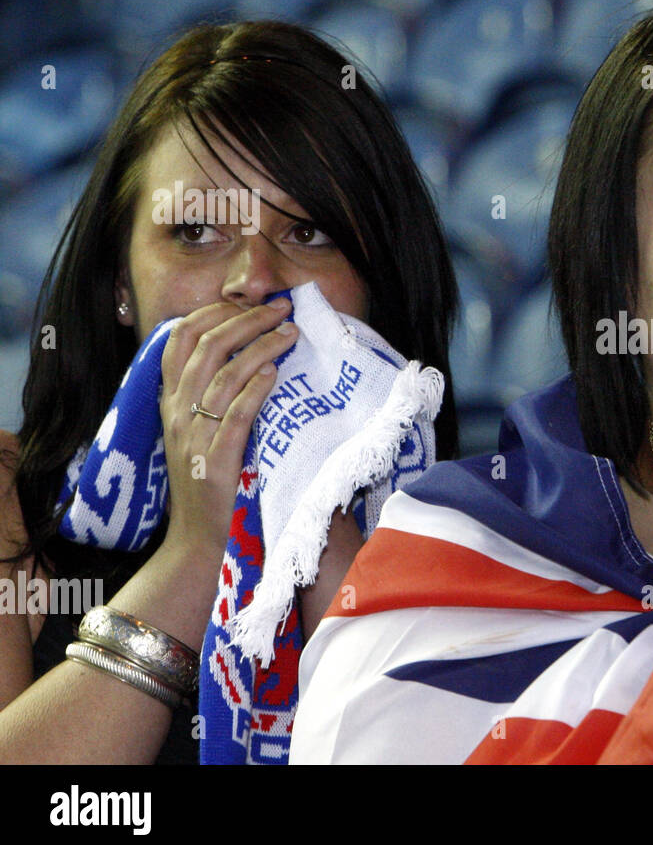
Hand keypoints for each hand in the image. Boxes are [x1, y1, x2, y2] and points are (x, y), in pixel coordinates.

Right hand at [158, 300, 297, 551]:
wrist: (198, 541)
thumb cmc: (209, 484)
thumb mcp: (199, 432)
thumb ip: (211, 396)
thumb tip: (248, 358)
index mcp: (170, 402)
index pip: (179, 340)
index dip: (212, 313)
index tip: (247, 302)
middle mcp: (176, 414)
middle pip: (205, 348)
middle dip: (245, 321)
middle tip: (281, 310)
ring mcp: (193, 437)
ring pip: (222, 376)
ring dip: (259, 348)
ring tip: (290, 333)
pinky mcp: (215, 462)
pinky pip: (234, 417)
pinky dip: (254, 390)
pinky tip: (275, 373)